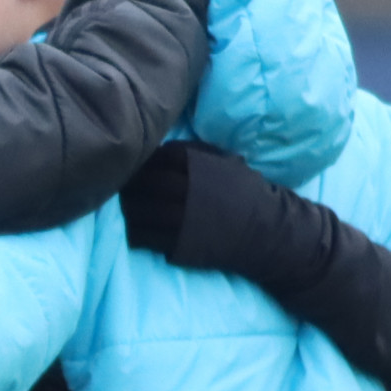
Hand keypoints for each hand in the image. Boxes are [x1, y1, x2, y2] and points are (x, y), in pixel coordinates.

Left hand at [119, 140, 275, 273]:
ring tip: (128, 205)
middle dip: (130, 183)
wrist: (267, 231)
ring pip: (138, 209)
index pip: (158, 157)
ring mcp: (181, 217)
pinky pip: (144, 235)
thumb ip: (197, 153)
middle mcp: (187, 189)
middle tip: (124, 185)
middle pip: (143, 182)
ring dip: (129, 206)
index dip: (145, 161)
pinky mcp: (178, 242)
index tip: (137, 164)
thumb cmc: (246, 193)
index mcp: (199, 166)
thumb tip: (162, 148)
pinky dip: (135, 230)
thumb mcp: (228, 162)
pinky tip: (136, 227)